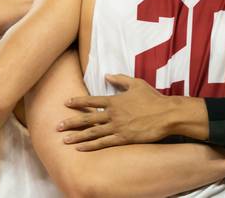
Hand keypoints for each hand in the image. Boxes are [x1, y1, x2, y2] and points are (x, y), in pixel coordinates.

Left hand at [58, 74, 174, 150]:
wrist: (167, 114)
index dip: (78, 101)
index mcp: (115, 100)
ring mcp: (117, 127)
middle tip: (57, 126)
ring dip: (77, 136)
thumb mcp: (137, 84)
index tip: (66, 103)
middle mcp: (113, 114)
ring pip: (92, 132)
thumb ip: (120, 79)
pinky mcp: (123, 138)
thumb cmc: (153, 99)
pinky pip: (103, 143)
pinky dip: (90, 146)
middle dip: (71, 122)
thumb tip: (106, 75)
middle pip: (87, 118)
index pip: (92, 100)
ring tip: (64, 140)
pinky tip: (80, 148)